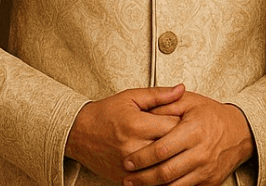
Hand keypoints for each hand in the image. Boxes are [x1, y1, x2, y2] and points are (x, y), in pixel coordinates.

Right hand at [65, 84, 184, 181]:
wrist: (79, 133)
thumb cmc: (105, 113)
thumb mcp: (131, 97)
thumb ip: (158, 94)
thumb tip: (181, 89)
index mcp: (136, 125)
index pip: (173, 126)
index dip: (183, 123)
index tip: (186, 120)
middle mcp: (133, 147)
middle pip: (170, 148)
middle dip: (181, 142)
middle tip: (185, 137)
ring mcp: (128, 166)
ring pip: (163, 168)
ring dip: (173, 161)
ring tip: (178, 152)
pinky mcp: (125, 178)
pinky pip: (150, 181)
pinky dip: (160, 176)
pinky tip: (165, 166)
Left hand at [120, 91, 254, 185]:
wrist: (240, 132)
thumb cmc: (211, 115)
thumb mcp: (190, 102)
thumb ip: (165, 105)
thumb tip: (143, 113)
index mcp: (194, 131)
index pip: (162, 150)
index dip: (142, 158)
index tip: (128, 161)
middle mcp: (201, 153)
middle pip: (165, 172)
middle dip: (142, 178)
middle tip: (127, 179)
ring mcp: (206, 170)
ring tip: (137, 185)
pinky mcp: (210, 182)